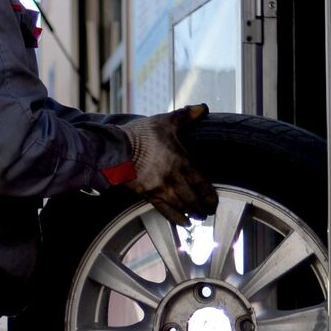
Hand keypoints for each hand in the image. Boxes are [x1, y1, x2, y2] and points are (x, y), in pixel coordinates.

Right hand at [118, 104, 216, 225]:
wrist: (115, 149)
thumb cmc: (140, 135)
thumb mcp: (166, 121)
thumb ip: (186, 116)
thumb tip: (203, 107)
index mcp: (181, 161)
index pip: (202, 184)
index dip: (210, 196)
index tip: (215, 202)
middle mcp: (173, 178)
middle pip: (193, 199)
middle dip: (203, 208)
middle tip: (209, 213)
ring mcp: (160, 188)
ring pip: (181, 207)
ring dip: (192, 214)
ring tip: (198, 217)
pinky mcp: (147, 195)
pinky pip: (165, 211)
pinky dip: (176, 219)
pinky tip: (183, 223)